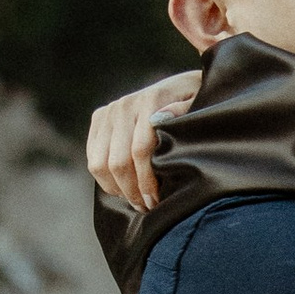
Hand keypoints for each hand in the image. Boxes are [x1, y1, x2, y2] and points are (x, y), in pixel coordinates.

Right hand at [86, 69, 200, 211]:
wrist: (182, 86)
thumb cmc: (197, 104)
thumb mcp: (201, 105)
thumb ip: (184, 112)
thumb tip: (160, 120)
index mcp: (150, 101)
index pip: (140, 151)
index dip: (146, 182)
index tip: (156, 202)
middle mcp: (125, 105)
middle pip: (118, 161)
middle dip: (132, 191)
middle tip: (147, 207)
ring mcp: (110, 111)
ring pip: (100, 163)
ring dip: (116, 188)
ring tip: (135, 201)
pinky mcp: (100, 117)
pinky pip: (93, 157)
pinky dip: (105, 178)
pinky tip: (123, 188)